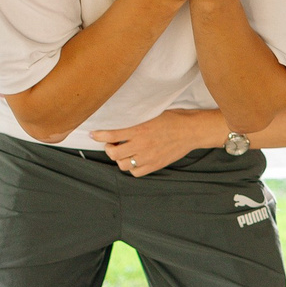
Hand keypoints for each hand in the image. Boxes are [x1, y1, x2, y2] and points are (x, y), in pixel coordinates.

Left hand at [91, 109, 224, 175]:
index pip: (111, 135)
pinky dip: (131, 168)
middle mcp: (141, 145)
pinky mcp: (155, 165)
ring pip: (123, 165)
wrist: (191, 131)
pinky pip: (136, 172)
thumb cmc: (173, 119)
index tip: (94, 134)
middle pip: (114, 153)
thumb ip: (135, 118)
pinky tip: (134, 160)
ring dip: (119, 159)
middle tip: (111, 143)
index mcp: (139, 129)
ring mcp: (148, 157)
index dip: (99, 135)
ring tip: (123, 152)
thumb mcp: (151, 113)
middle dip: (109, 148)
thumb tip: (119, 119)